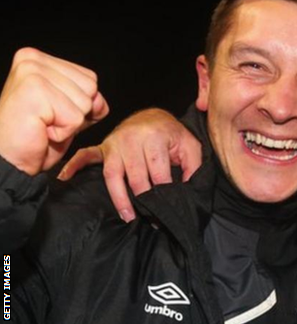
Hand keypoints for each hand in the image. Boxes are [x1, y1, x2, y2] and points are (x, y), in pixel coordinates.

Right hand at [0, 47, 107, 174]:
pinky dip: (63, 132)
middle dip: (75, 112)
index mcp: (39, 59)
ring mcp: (31, 73)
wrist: (8, 159)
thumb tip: (100, 102)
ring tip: (43, 124)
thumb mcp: (70, 112)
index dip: (80, 103)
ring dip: (68, 123)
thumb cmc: (35, 135)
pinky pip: (75, 118)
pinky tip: (40, 130)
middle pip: (90, 88)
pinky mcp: (34, 91)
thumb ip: (90, 100)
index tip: (52, 112)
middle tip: (47, 120)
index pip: (90, 78)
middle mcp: (32, 60)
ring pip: (84, 103)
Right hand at [58, 108, 201, 221]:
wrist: (153, 116)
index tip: (168, 211)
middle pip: (136, 178)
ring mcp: (114, 143)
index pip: (158, 173)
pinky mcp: (103, 147)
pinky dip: (74, 166)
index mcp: (154, 138)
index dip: (164, 194)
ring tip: (127, 217)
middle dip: (144, 201)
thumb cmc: (172, 134)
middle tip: (152, 221)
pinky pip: (86, 156)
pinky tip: (64, 178)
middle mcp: (131, 139)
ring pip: (112, 175)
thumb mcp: (190, 146)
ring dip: (119, 198)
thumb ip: (192, 167)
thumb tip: (187, 190)